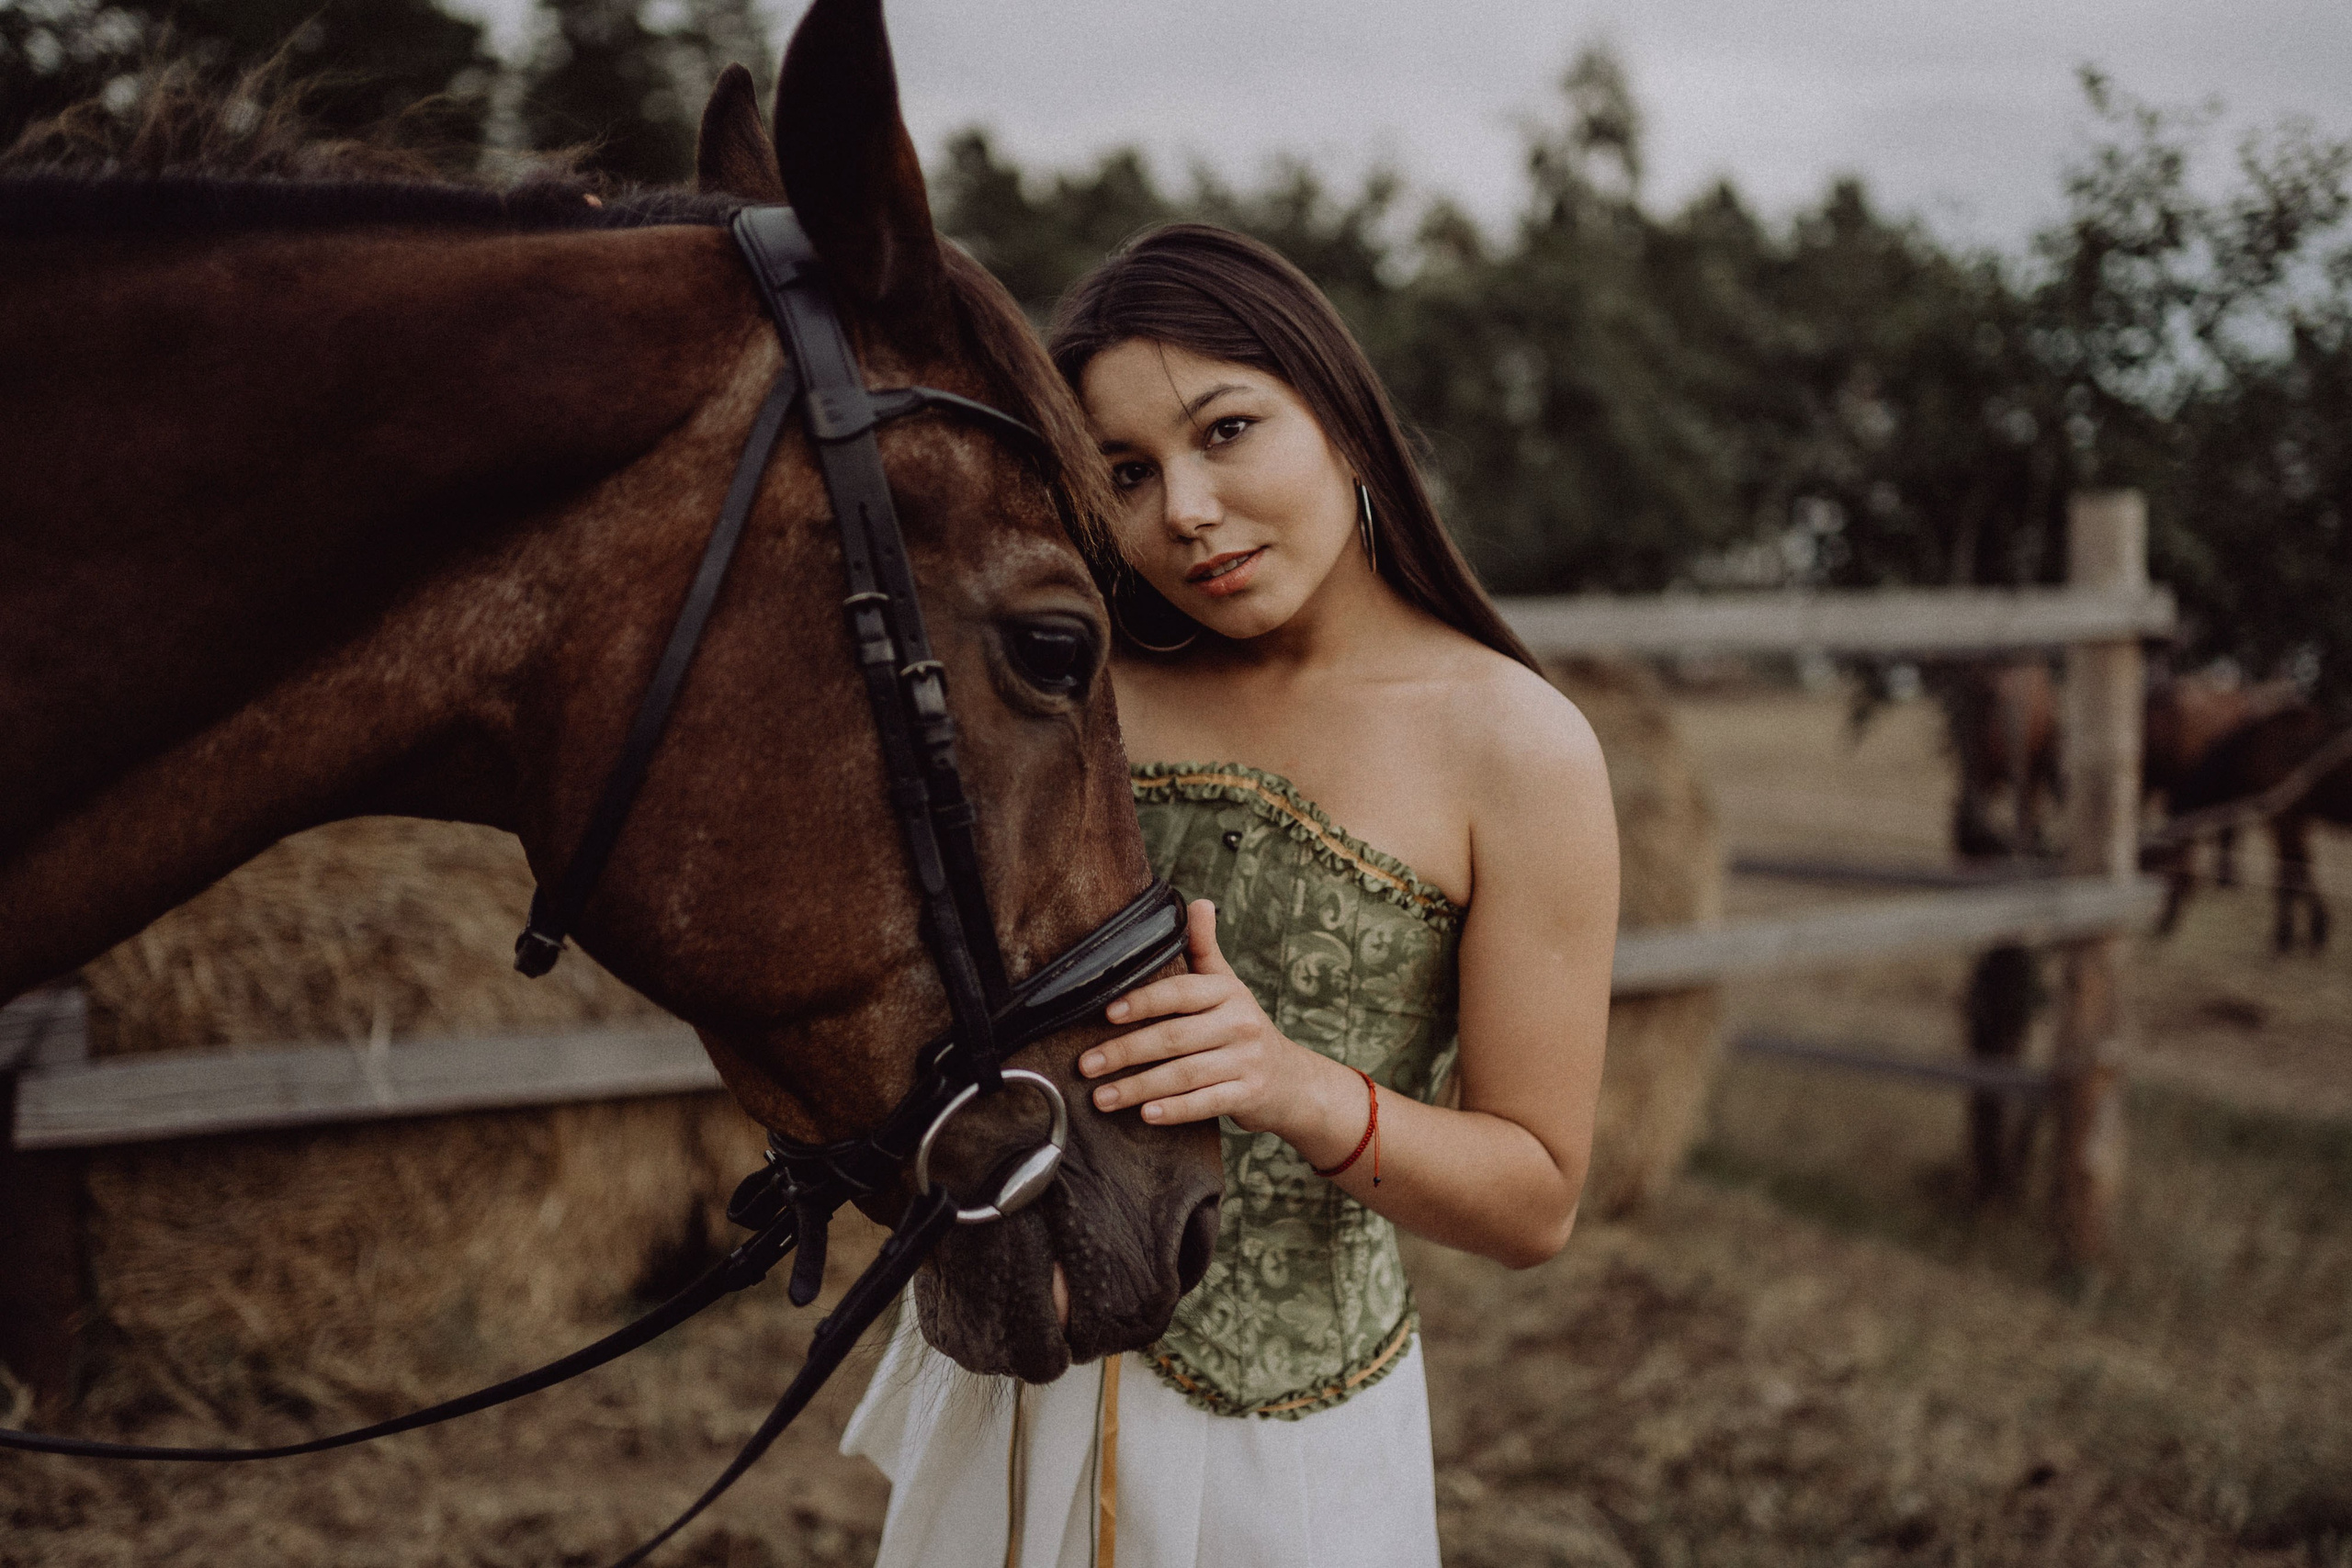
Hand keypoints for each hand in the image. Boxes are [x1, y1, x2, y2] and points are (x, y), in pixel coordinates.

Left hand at [1080, 898, 1333, 1135]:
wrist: (1291, 1079)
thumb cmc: (1242, 1027)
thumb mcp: (1228, 985)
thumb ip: (1205, 948)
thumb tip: (1199, 902)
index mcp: (1227, 992)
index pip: (1180, 992)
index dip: (1143, 1001)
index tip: (1106, 1013)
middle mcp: (1240, 1023)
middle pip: (1174, 1037)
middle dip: (1125, 1051)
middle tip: (1086, 1064)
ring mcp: (1247, 1060)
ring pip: (1184, 1074)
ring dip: (1138, 1087)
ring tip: (1101, 1097)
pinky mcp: (1250, 1094)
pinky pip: (1206, 1103)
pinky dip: (1175, 1110)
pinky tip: (1146, 1116)